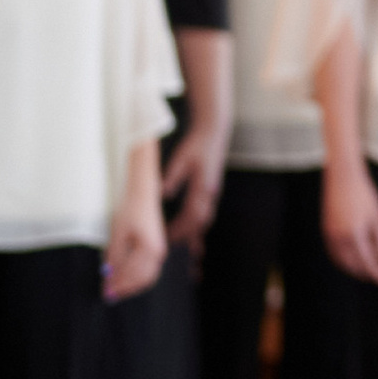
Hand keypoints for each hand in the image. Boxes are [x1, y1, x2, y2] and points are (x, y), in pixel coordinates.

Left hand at [102, 188, 167, 301]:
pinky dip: (136, 278)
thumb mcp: (118, 233)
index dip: (118, 285)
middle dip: (125, 288)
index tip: (104, 291)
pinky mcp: (157, 250)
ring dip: (131, 285)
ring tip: (115, 288)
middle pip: (142, 280)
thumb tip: (108, 275)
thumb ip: (114, 256)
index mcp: (149, 249)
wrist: (143, 195)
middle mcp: (158, 254)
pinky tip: (124, 278)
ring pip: (146, 278)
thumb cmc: (130, 210)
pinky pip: (149, 271)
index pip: (132, 275)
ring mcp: (160, 252)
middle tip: (109, 294)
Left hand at [162, 121, 227, 253]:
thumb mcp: (181, 158)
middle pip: (201, 221)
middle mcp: (211, 192)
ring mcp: (213, 191)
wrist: (214, 132)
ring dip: (196, 232)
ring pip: (206, 219)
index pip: (192, 214)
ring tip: (188, 247)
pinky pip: (206, 212)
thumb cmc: (197, 143)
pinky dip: (199, 224)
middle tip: (174, 247)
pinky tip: (194, 230)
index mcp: (203, 186)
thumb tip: (163, 193)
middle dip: (188, 235)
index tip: (169, 237)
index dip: (181, 228)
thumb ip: (172, 176)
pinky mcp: (211, 189)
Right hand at [323, 161, 377, 284]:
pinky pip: (334, 253)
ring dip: (354, 269)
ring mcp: (330, 235)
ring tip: (367, 272)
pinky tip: (353, 261)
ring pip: (342, 261)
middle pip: (353, 265)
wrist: (342, 178)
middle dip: (366, 273)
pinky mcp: (326, 231)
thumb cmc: (365, 196)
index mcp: (355, 235)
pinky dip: (343, 261)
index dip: (376, 273)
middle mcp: (340, 238)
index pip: (367, 262)